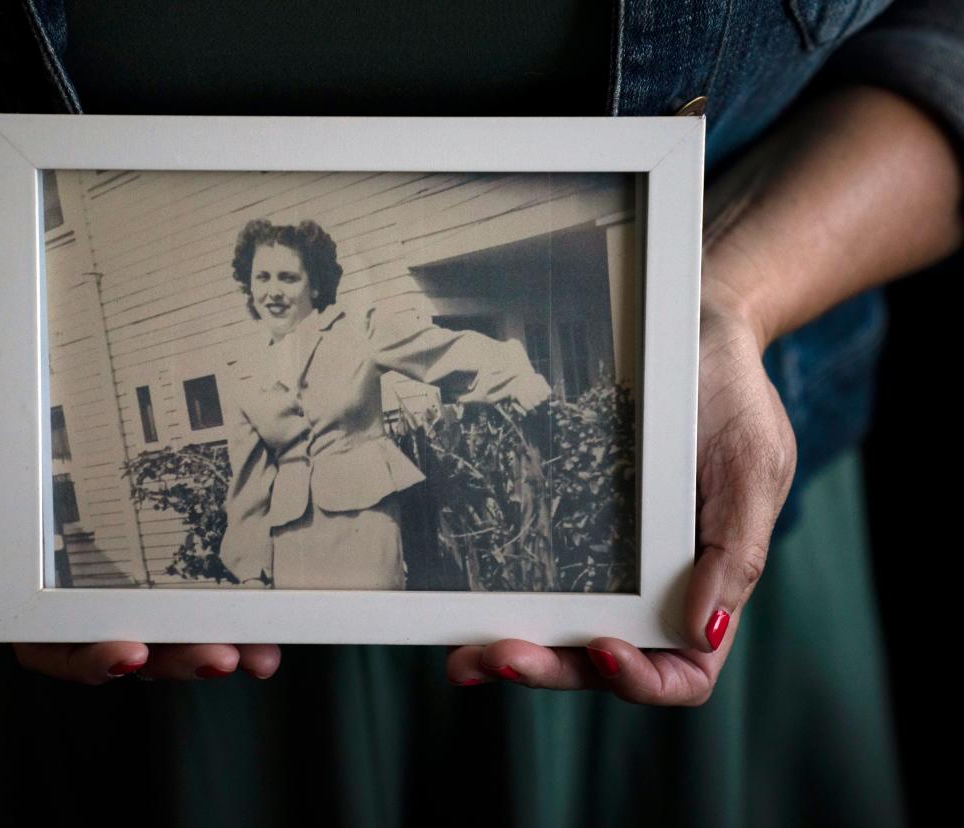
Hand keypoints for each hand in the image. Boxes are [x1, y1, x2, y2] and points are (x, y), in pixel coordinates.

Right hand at [0, 290, 281, 683]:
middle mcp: (79, 573)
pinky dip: (230, 594)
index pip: (48, 641)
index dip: (87, 658)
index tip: (128, 652)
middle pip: (126, 639)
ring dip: (213, 641)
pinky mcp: (163, 518)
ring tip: (260, 654)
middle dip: (174, 657)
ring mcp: (125, 552)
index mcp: (24, 570)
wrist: (28, 325)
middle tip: (223, 656)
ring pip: (168, 619)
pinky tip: (267, 608)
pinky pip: (197, 568)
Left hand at [445, 292, 795, 703]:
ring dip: (511, 649)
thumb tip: (703, 632)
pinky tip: (454, 607)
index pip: (683, 669)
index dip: (643, 680)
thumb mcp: (755, 467)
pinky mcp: (562, 521)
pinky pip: (529, 573)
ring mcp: (601, 559)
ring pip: (557, 630)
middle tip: (502, 656)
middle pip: (600, 660)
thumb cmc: (736, 399)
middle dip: (551, 668)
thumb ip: (736, 551)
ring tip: (464, 655)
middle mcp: (650, 586)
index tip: (605, 647)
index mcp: (708, 586)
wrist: (687, 330)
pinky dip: (494, 599)